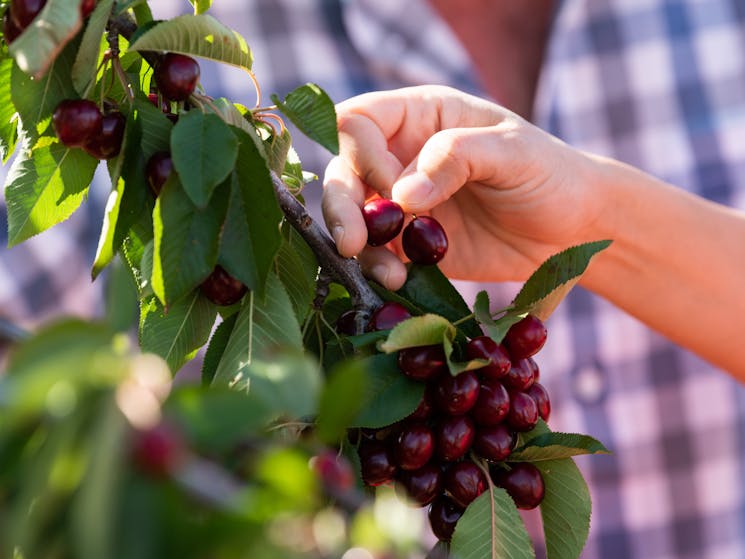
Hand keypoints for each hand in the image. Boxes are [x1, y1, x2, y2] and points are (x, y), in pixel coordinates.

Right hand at [322, 85, 605, 289]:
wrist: (574, 231)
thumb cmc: (550, 174)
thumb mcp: (513, 152)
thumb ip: (457, 158)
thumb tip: (401, 196)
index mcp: (422, 117)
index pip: (359, 121)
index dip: (362, 154)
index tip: (393, 189)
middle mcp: (402, 157)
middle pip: (344, 172)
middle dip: (342, 207)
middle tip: (354, 242)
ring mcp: (404, 204)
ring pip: (353, 218)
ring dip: (359, 245)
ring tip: (388, 273)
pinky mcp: (412, 245)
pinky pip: (378, 255)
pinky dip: (377, 269)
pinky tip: (397, 281)